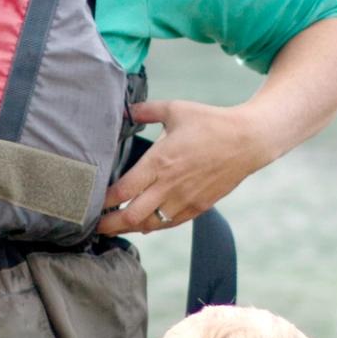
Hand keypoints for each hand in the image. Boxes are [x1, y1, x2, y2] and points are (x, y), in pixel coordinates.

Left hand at [97, 98, 272, 237]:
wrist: (248, 141)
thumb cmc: (211, 122)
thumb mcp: (176, 109)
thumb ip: (146, 110)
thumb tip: (126, 109)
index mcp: (160, 161)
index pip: (122, 191)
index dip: (102, 202)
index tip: (88, 202)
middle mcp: (169, 185)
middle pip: (131, 216)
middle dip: (108, 224)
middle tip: (92, 226)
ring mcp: (184, 199)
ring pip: (149, 225)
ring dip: (129, 228)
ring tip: (113, 228)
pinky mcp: (198, 206)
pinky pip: (169, 224)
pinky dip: (152, 226)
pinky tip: (142, 225)